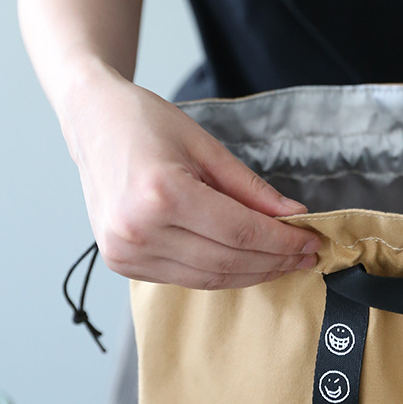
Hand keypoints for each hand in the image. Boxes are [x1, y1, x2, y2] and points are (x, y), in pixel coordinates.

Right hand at [64, 69, 319, 289]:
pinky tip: (247, 264)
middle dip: (274, 262)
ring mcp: (127, 252)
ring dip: (253, 274)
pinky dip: (223, 275)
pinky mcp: (124, 264)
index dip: (283, 243)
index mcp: (160, 193)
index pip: (240, 233)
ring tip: (283, 263)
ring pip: (210, 279)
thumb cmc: (144, 124)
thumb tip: (294, 218)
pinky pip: (188, 280)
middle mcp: (139, 230)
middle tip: (305, 257)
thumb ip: (251, 189)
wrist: (90, 123)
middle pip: (228, 262)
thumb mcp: (205, 147)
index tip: (312, 242)